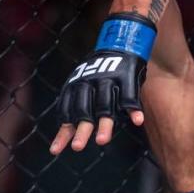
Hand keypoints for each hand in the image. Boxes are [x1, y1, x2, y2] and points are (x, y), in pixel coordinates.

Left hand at [50, 13, 154, 153]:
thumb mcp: (84, 84)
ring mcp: (109, 79)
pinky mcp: (127, 76)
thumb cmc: (100, 72)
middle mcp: (89, 83)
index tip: (56, 151)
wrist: (121, 42)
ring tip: (102, 142)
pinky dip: (134, 109)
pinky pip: (130, 96)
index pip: (67, 112)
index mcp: (76, 85)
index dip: (63, 131)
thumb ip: (78, 107)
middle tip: (77, 147)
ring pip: (106, 106)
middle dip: (81, 129)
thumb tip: (66, 134)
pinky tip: (137, 121)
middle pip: (84, 110)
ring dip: (105, 124)